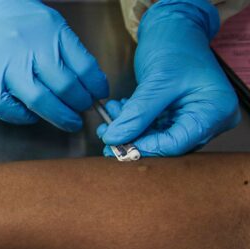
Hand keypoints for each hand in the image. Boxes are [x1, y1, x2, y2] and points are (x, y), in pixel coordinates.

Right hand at [0, 0, 107, 129]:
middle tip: (82, 110)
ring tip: (67, 120)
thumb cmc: (18, 21)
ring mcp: (7, 68)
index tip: (98, 95)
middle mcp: (30, 50)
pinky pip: (8, 110)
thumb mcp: (51, 25)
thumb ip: (69, 51)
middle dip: (80, 105)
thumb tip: (90, 84)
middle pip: (66, 87)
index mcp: (52, 33)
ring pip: (40, 101)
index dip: (96, 87)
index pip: (85, 67)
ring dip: (60, 116)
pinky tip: (30, 113)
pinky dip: (23, 117)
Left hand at [98, 0, 240, 156]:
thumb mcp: (157, 80)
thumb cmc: (175, 45)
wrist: (174, 28)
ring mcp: (193, 117)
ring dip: (130, 129)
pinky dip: (134, 121)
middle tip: (107, 134)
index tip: (118, 145)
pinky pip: (153, 127)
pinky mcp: (177, 115)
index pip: (178, 142)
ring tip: (110, 116)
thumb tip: (115, 138)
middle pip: (168, 143)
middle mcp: (209, 119)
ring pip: (156, 137)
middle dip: (135, 138)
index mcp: (215, 110)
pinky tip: (118, 111)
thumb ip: (137, 112)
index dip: (146, 147)